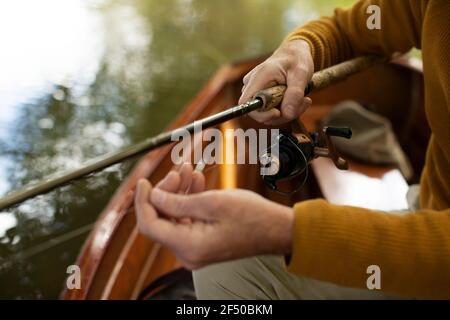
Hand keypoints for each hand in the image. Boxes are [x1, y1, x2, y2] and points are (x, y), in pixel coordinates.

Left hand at [135, 163, 293, 269]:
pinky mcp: (203, 241)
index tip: (143, 181)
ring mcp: (196, 248)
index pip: (150, 225)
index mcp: (188, 246)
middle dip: (166, 192)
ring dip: (179, 192)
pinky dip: (189, 200)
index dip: (143, 201)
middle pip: (162, 219)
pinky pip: (188, 219)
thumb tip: (154, 196)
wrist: (277, 230)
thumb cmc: (252, 217)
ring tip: (189, 170)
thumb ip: (177, 201)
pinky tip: (197, 181)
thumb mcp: (212, 203)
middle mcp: (188, 252)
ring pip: (174, 216)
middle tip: (179, 170)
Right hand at [239, 39, 313, 124]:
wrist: (294, 54)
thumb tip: (287, 114)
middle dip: (282, 114)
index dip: (260, 114)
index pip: (247, 103)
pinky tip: (297, 100)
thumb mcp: (301, 73)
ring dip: (287, 112)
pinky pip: (271, 111)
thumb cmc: (296, 59)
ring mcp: (256, 92)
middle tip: (302, 102)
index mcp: (258, 78)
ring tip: (302, 99)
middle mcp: (252, 86)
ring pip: (267, 114)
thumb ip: (295, 93)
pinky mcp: (262, 97)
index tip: (279, 113)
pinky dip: (286, 110)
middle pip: (259, 112)